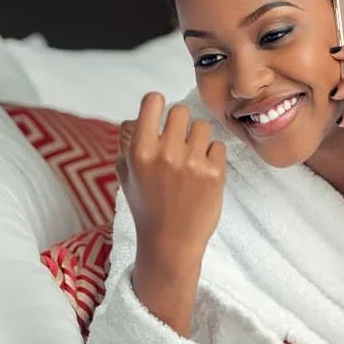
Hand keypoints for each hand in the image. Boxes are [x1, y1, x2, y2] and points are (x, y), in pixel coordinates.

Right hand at [117, 92, 227, 269]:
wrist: (170, 242)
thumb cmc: (147, 207)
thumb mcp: (126, 174)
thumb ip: (127, 143)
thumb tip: (137, 117)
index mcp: (140, 151)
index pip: (152, 101)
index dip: (157, 104)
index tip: (160, 115)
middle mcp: (165, 153)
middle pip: (180, 110)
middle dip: (180, 124)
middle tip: (178, 143)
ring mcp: (191, 163)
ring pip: (202, 126)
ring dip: (198, 139)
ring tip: (191, 160)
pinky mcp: (214, 173)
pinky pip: (218, 146)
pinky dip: (212, 157)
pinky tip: (202, 173)